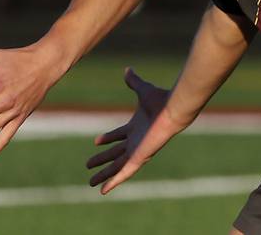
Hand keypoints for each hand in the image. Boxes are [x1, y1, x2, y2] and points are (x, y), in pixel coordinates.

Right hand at [86, 68, 187, 194]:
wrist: (173, 109)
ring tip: (91, 183)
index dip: (107, 139)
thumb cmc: (161, 100)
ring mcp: (138, 151)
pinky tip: (104, 190)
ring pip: (116, 167)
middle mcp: (136, 141)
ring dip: (104, 174)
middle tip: (88, 166)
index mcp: (136, 127)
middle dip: (102, 161)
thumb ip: (134, 82)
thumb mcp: (142, 90)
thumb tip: (127, 70)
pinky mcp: (139, 158)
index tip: (96, 141)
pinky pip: (124, 172)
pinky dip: (114, 181)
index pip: (119, 136)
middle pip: (115, 154)